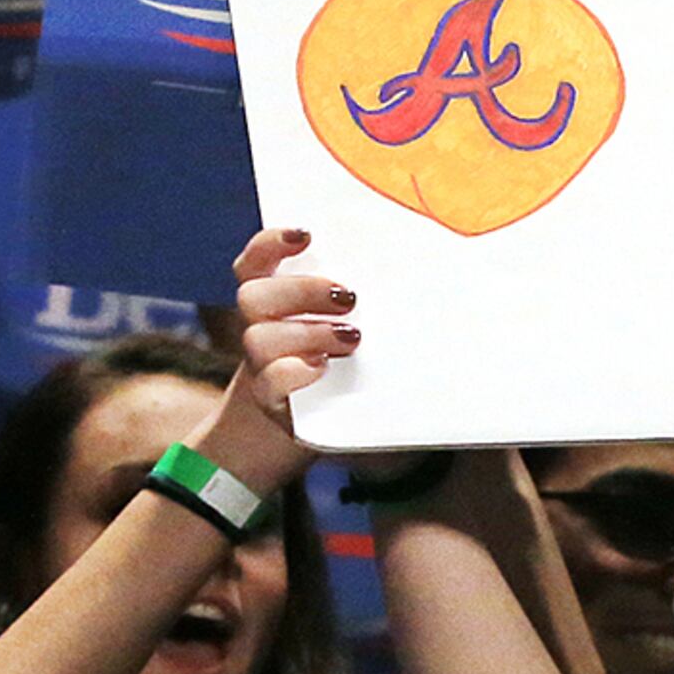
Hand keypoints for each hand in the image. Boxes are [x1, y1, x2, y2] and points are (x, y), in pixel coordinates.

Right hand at [204, 229, 359, 495]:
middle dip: (301, 290)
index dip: (270, 243)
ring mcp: (261, 367)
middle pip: (254, 295)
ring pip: (259, 337)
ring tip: (349, 339)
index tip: (305, 234)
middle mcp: (259, 331)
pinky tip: (320, 370)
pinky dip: (293, 372)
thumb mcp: (346, 336)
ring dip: (306, 332)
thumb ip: (354, 308)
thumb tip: (418, 276)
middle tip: (348, 298)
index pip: (254, 264)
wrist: (304, 438)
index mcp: (275, 307)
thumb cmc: (337, 379)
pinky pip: (269, 381)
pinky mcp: (271, 403)